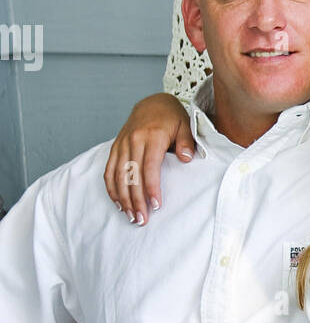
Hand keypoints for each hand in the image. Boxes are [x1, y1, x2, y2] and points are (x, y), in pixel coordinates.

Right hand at [103, 93, 195, 223]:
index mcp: (152, 136)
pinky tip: (118, 203)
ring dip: (123, 198)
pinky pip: (109, 170)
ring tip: (131, 216)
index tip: (156, 205)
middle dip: (136, 199)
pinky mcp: (115, 147)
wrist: (153, 103)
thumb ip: (187, 142)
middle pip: (131, 175)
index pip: (150, 167)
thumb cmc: (172, 118)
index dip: (151, 187)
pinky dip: (112, 188)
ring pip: (118, 175)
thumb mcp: (186, 125)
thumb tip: (186, 158)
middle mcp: (133, 140)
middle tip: (141, 219)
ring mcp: (122, 144)